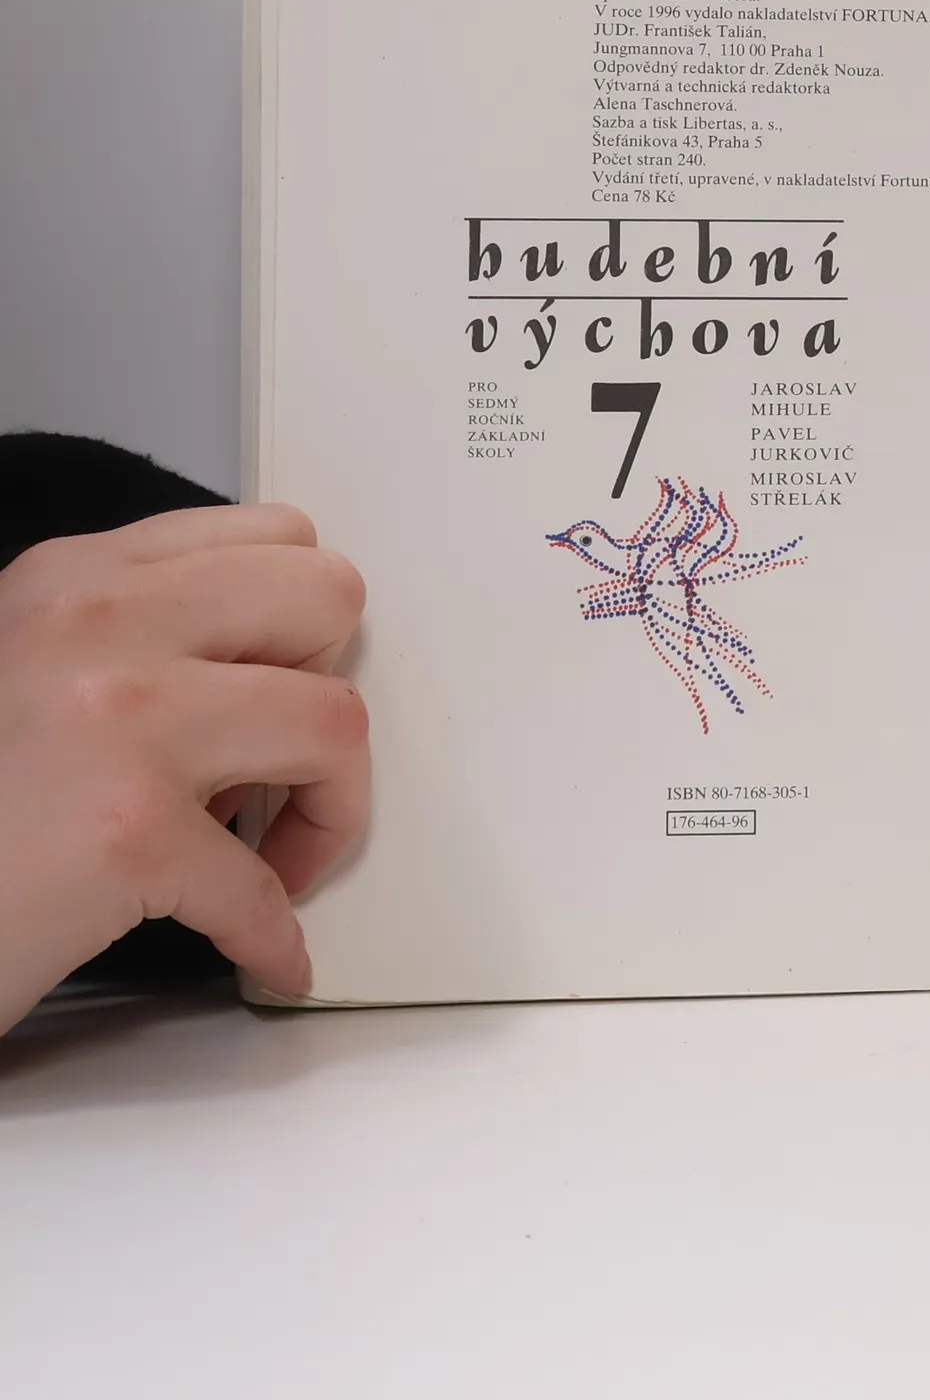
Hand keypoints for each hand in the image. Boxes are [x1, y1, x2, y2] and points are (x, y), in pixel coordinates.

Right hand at [0, 505, 366, 1032]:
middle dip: (333, 684)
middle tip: (286, 759)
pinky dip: (275, 936)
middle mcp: (101, 623)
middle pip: (329, 599)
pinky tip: (260, 954)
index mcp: (80, 578)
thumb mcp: (27, 669)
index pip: (279, 538)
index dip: (301, 625)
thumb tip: (269, 670)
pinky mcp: (127, 836)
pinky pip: (265, 887)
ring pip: (337, 724)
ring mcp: (120, 722)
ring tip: (276, 855)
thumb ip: (136, 641)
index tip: (278, 688)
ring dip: (330, 811)